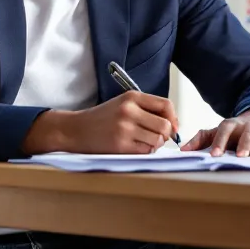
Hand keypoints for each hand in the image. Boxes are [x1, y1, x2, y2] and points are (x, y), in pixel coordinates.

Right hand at [21, 92, 177, 154]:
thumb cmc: (101, 119)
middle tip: (155, 137)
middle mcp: (129, 110)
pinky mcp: (120, 145)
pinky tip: (134, 148)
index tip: (172, 127)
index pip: (166, 105)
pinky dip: (144, 152)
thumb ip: (146, 109)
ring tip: (142, 142)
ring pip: (157, 140)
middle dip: (165, 135)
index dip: (174, 118)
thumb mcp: (123, 104)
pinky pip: (146, 151)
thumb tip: (173, 125)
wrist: (75, 129)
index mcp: (131, 97)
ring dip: (154, 145)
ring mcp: (124, 128)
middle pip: (165, 125)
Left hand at [180, 110, 249, 156]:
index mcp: (232, 125)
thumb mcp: (219, 132)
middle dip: (243, 144)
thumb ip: (201, 140)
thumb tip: (183, 150)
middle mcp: (248, 126)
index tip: (214, 155)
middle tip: (239, 157)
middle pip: (246, 133)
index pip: (224, 130)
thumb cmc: (235, 131)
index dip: (219, 142)